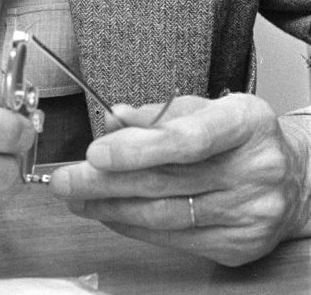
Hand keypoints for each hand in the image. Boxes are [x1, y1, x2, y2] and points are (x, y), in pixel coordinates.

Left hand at [49, 93, 310, 265]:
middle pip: (168, 181)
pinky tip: (110, 214)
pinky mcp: (239, 247)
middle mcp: (254, 170)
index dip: (139, 148)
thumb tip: (114, 117)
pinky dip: (135, 227)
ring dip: (112, 208)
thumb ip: (158, 112)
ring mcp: (249, 214)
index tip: (96, 153)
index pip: (188, 138)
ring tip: (77, 197)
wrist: (294, 180)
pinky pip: (175, 240)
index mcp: (246, 123)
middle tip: (65, 179)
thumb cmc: (240, 136)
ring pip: (166, 216)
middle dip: (106, 182)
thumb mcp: (205, 107)